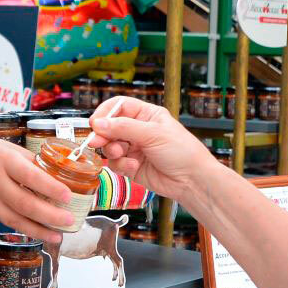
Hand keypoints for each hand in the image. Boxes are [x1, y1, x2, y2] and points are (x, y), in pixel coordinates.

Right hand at [0, 134, 73, 242]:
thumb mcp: (7, 148)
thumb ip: (29, 162)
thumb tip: (56, 175)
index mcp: (3, 159)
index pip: (30, 176)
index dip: (50, 188)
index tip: (68, 195)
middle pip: (25, 203)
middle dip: (50, 215)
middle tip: (69, 220)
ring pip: (16, 219)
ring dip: (40, 229)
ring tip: (58, 235)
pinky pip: (8, 222)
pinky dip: (26, 229)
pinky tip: (40, 232)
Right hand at [86, 97, 216, 201]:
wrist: (192, 180)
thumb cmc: (182, 151)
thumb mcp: (153, 133)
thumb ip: (123, 127)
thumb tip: (99, 123)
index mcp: (146, 115)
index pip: (119, 107)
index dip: (105, 113)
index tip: (95, 122)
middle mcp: (138, 130)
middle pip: (109, 127)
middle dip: (103, 135)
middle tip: (96, 142)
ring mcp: (134, 148)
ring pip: (109, 146)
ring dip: (112, 151)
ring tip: (120, 154)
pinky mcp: (131, 166)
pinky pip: (115, 163)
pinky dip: (120, 165)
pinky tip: (133, 166)